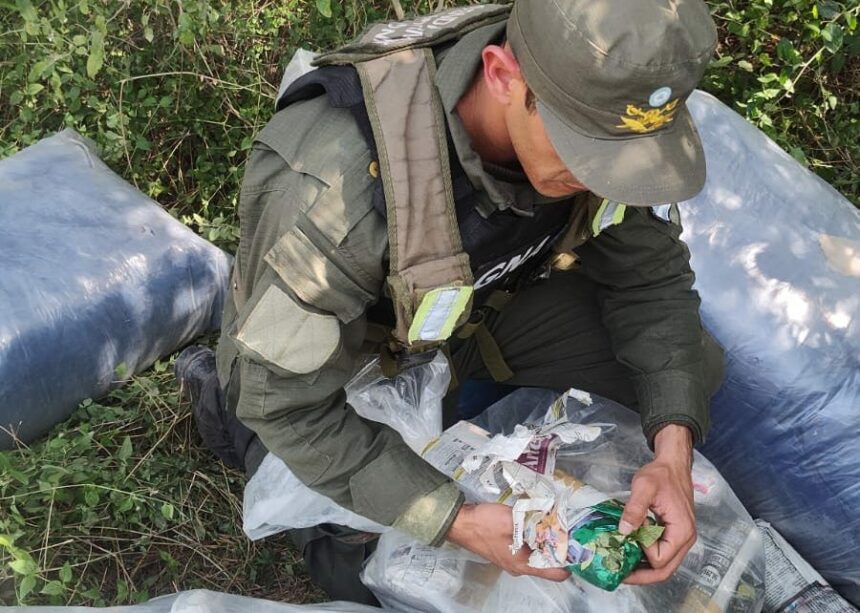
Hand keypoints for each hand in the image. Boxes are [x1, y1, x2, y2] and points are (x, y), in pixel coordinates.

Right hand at [447, 503, 569, 581]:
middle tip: (568, 526)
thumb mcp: (511, 519)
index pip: (557, 573)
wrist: (459, 522)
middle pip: (548, 562)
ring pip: (538, 553)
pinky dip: (534, 536)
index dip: (570, 560)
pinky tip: (536, 520)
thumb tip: (554, 518)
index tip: (578, 543)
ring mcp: (513, 559)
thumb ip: (534, 522)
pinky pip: (527, 547)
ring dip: (546, 539)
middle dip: (559, 545)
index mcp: (523, 564)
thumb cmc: (484, 524)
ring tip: (554, 520)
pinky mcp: (507, 550)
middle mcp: (520, 566)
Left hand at [621, 424, 695, 584]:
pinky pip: (663, 554)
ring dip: (644, 569)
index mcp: (681, 531)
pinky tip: (632, 553)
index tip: (630, 533)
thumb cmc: (661, 474)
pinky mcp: (675, 535)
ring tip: (622, 567)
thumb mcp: (644, 487)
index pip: (660, 558)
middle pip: (665, 570)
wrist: (673, 465)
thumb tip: (624, 531)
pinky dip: (647, 558)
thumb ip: (635, 509)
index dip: (642, 551)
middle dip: (641, 576)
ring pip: (664, 565)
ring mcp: (681, 539)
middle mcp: (685, 540)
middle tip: (618, 575)